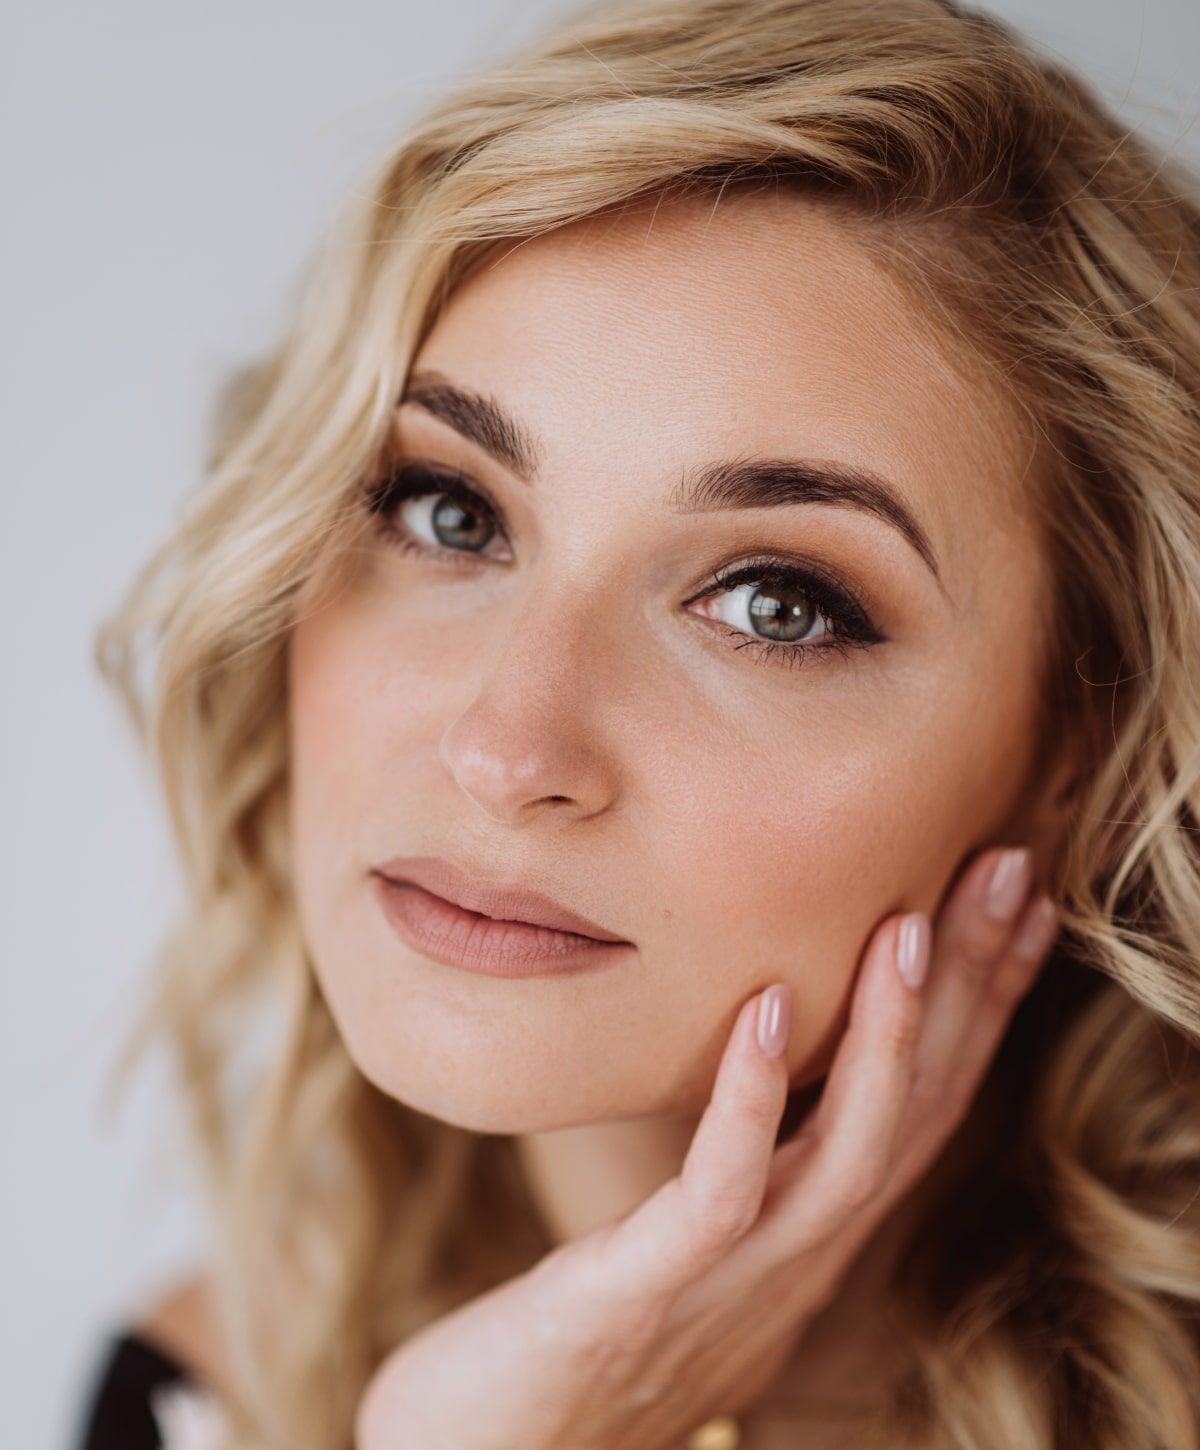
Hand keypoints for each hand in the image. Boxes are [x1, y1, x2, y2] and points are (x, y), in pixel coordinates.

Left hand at [354, 845, 1058, 1449]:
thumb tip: (750, 1074)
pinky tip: (760, 1005)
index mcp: (807, 1235)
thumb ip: (737, 1171)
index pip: (922, 1106)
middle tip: (1008, 872)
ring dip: (888, 1038)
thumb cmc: (583, 1344)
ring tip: (907, 926)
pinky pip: (718, 1190)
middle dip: (970, 991)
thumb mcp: (686, 1244)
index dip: (980, 1003)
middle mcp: (797, 1258)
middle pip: (916, 1113)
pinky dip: (747, 1097)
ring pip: (847, 1152)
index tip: (1015, 902)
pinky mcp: (645, 1292)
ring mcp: (733, 1281)